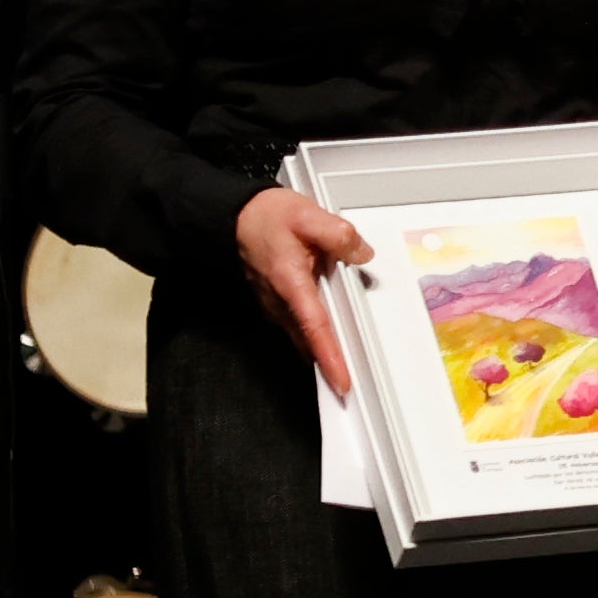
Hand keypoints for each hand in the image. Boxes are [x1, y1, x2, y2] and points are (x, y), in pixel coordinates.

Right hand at [235, 185, 370, 396]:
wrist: (236, 216)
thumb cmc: (267, 217)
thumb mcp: (308, 215)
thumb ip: (338, 234)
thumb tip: (361, 253)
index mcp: (290, 282)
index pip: (314, 327)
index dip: (329, 356)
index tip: (341, 380)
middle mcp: (280, 300)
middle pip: (310, 339)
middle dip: (331, 361)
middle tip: (356, 382)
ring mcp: (277, 304)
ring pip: (306, 333)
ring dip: (325, 347)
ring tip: (350, 363)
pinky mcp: (279, 301)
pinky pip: (302, 322)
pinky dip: (318, 332)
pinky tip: (335, 331)